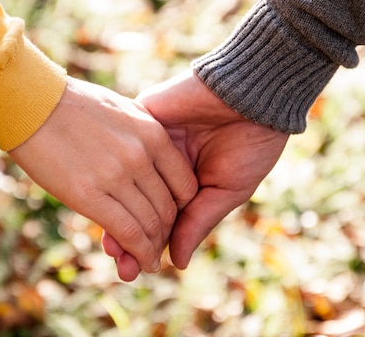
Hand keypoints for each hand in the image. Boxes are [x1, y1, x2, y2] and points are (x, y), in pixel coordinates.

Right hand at [9, 76, 197, 277]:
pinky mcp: (89, 194)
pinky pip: (127, 232)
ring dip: (153, 248)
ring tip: (150, 260)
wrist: (31, 103)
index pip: (184, 184)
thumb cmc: (72, 105)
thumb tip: (153, 160)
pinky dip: (139, 253)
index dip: (181, 208)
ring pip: (150, 224)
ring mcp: (116, 175)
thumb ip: (142, 136)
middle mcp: (141, 156)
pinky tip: (141, 263)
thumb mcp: (121, 111)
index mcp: (152, 133)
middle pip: (168, 208)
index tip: (172, 219)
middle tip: (160, 246)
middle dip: (166, 232)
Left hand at [102, 69, 287, 277]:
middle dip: (127, 237)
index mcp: (185, 181)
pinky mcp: (141, 118)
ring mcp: (149, 143)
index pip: (159, 217)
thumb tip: (178, 263)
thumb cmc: (251, 142)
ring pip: (124, 183)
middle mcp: (162, 165)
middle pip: (136, 204)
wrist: (254, 93)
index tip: (132, 271)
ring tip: (110, 247)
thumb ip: (198, 222)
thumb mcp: (228, 190)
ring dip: (117, 213)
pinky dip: (116, 180)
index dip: (147, 244)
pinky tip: (109, 205)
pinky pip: (122, 150)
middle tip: (120, 268)